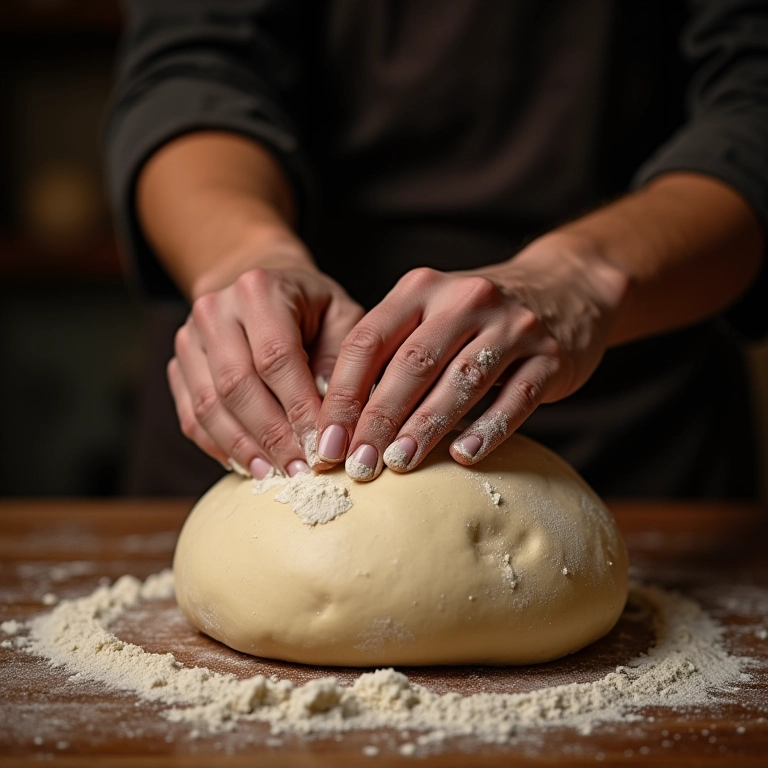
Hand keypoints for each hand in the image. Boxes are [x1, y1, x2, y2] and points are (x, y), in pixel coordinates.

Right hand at [167, 244, 363, 477]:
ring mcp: (189, 339)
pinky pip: (191, 416)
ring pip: (208, 406)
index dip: (298, 408)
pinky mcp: (178, 366)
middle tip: (299, 471)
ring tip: (274, 475)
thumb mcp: (342, 317)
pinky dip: (219, 446)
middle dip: (271, 436)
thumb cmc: (313, 308)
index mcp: (259, 290)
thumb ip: (341, 362)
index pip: (276, 358)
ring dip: (243, 447)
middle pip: (236, 385)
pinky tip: (248, 465)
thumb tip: (334, 420)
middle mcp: (215, 310)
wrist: (264, 287)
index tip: (321, 447)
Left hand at [314, 233, 627, 479]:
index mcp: (422, 289)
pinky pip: (517, 397)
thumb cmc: (476, 318)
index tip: (327, 442)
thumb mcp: (430, 316)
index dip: (343, 394)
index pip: (368, 340)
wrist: (565, 289)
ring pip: (462, 380)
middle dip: (379, 418)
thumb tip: (342, 424)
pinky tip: (464, 456)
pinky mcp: (551, 355)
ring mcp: (513, 325)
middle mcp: (466, 299)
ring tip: (400, 464)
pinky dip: (489, 429)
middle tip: (358, 464)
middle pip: (412, 363)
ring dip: (426, 427)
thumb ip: (391, 355)